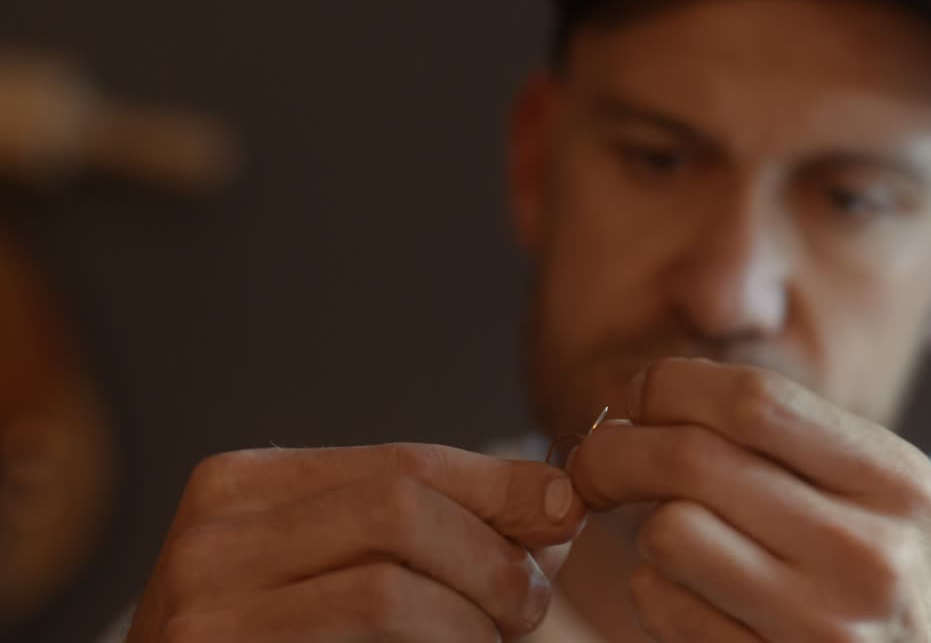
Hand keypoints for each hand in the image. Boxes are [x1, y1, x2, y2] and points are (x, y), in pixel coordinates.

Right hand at [126, 443, 586, 641]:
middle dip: (491, 554)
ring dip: (470, 616)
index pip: (406, 462)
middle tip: (530, 605)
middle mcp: (214, 530)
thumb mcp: (354, 567)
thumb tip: (559, 507)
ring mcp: (206, 603)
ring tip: (493, 639)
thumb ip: (442, 531)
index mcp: (246, 483)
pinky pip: (368, 633)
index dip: (502, 487)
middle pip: (402, 508)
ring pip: (387, 585)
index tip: (566, 512)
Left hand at [569, 358, 930, 642]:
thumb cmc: (879, 585)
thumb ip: (792, 442)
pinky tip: (688, 596)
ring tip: (672, 542)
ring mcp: (824, 624)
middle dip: (616, 450)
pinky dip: (652, 591)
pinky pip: (662, 603)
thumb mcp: (876, 500)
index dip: (668, 388)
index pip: (753, 399)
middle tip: (592, 464)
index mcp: (895, 482)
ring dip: (647, 530)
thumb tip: (655, 391)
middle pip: (694, 458)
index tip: (633, 402)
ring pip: (670, 529)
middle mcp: (871, 551)